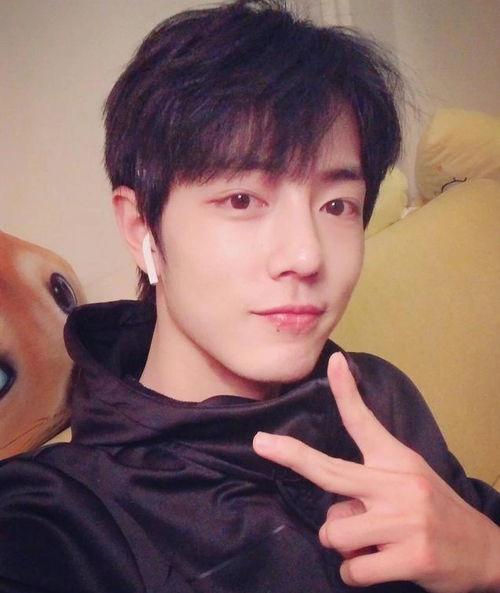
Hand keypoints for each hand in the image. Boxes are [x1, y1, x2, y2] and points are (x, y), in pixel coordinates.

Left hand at [253, 352, 499, 591]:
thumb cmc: (434, 510)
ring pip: (336, 532)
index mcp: (397, 461)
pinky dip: (357, 571)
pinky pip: (353, 568)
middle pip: (330, 471)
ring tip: (373, 542)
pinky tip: (381, 564)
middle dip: (290, 456)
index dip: (347, 392)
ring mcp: (405, 521)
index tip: (334, 363)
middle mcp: (399, 485)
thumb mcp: (408, 479)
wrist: (484, 550)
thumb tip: (331, 506)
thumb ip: (368, 485)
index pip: (365, 423)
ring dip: (344, 544)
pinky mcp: (412, 558)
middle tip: (262, 443)